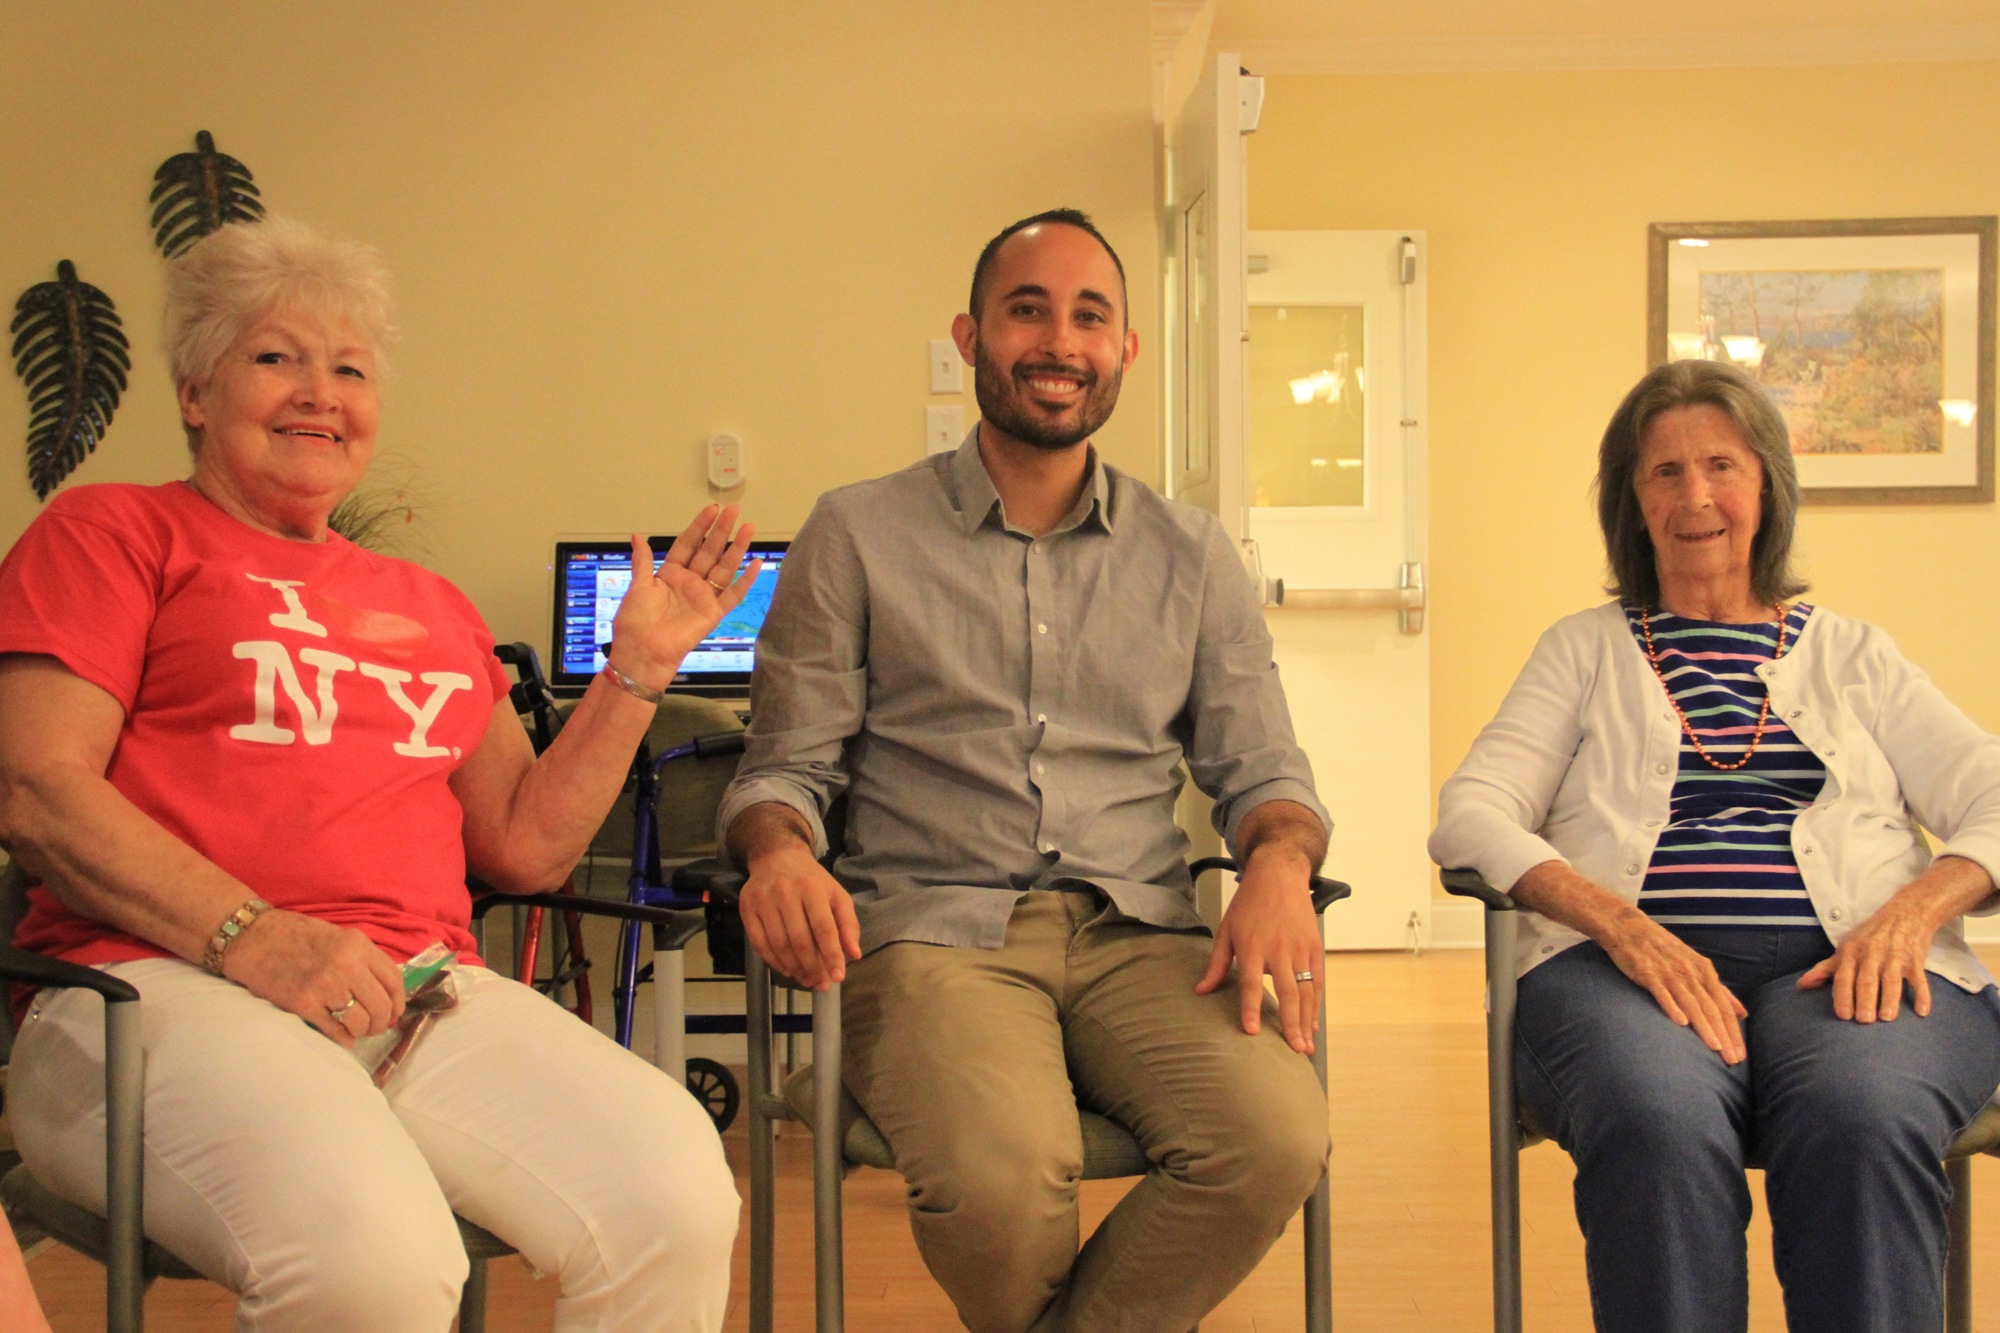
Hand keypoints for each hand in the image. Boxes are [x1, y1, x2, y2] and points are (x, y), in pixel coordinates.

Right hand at [220, 909, 406, 1046]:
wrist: (252, 937)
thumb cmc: (296, 936)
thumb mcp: (339, 937)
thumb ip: (363, 961)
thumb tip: (386, 995)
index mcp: (358, 944)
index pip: (394, 980)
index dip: (398, 1002)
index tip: (395, 1012)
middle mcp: (346, 964)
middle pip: (381, 1006)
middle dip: (382, 1022)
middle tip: (375, 1028)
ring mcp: (324, 985)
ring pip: (361, 1022)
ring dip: (362, 1032)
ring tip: (356, 1030)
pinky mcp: (302, 1003)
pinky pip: (335, 1031)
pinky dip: (343, 1039)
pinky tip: (343, 1037)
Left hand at [607, 505, 762, 687]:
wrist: (643, 651)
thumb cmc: (636, 621)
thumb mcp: (638, 586)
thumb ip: (642, 561)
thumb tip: (637, 536)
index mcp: (670, 574)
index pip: (688, 544)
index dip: (700, 526)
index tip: (712, 510)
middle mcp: (689, 582)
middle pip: (709, 551)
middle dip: (721, 530)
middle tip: (734, 510)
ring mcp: (703, 596)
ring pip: (724, 567)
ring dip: (736, 548)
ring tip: (748, 527)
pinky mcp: (713, 613)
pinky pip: (733, 594)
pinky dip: (745, 580)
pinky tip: (756, 564)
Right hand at [739, 842, 861, 991]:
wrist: (776, 857)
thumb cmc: (811, 880)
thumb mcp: (836, 894)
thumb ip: (848, 924)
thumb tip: (854, 954)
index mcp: (812, 887)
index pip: (823, 927)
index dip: (831, 955)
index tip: (838, 977)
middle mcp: (785, 892)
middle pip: (800, 940)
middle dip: (813, 967)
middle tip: (821, 984)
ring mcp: (763, 900)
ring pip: (779, 945)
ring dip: (794, 968)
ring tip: (806, 979)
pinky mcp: (746, 908)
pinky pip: (759, 943)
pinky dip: (773, 961)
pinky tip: (787, 969)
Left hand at [1195, 849, 1321, 1053]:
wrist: (1279, 875)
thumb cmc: (1248, 905)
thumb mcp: (1226, 930)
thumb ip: (1216, 964)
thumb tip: (1201, 991)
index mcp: (1252, 946)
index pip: (1251, 983)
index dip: (1250, 1008)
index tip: (1251, 1031)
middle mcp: (1278, 950)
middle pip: (1287, 992)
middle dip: (1290, 1024)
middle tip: (1294, 1051)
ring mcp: (1300, 949)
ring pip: (1306, 991)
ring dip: (1306, 1021)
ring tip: (1305, 1046)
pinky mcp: (1314, 947)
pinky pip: (1317, 981)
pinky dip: (1316, 1005)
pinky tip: (1312, 1024)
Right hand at [1598, 908, 1746, 1061]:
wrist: (1629, 928)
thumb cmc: (1664, 949)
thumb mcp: (1696, 965)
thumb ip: (1719, 990)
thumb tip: (1742, 1012)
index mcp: (1704, 972)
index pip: (1724, 1007)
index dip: (1733, 1032)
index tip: (1740, 1056)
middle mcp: (1691, 974)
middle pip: (1711, 1009)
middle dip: (1724, 1036)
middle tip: (1733, 1060)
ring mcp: (1669, 974)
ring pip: (1692, 1004)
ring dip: (1704, 1027)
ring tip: (1715, 1048)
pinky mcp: (1648, 974)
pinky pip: (1663, 993)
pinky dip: (1672, 1007)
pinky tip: (1680, 1023)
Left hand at [1798, 891, 1938, 1021]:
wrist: (1906, 913)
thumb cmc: (1870, 936)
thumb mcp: (1846, 947)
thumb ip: (1825, 968)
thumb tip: (1801, 985)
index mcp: (1852, 952)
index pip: (1844, 976)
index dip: (1843, 995)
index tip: (1843, 1015)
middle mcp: (1872, 953)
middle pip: (1867, 979)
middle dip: (1865, 1000)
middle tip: (1864, 1021)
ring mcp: (1895, 956)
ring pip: (1891, 979)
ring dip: (1890, 998)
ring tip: (1887, 1018)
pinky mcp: (1915, 960)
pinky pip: (1919, 979)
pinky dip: (1922, 995)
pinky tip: (1922, 1012)